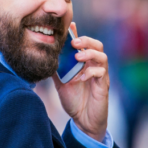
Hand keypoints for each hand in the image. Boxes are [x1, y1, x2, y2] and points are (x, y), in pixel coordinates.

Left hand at [53, 23, 108, 141]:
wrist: (83, 121)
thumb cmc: (74, 100)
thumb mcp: (60, 83)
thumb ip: (56, 69)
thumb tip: (44, 56)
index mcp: (84, 63)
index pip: (84, 43)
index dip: (77, 33)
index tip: (69, 26)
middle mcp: (94, 66)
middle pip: (97, 45)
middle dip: (86, 40)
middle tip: (73, 42)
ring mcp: (100, 76)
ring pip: (102, 57)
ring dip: (89, 54)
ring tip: (78, 57)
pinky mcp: (103, 86)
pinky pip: (101, 74)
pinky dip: (91, 72)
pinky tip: (81, 77)